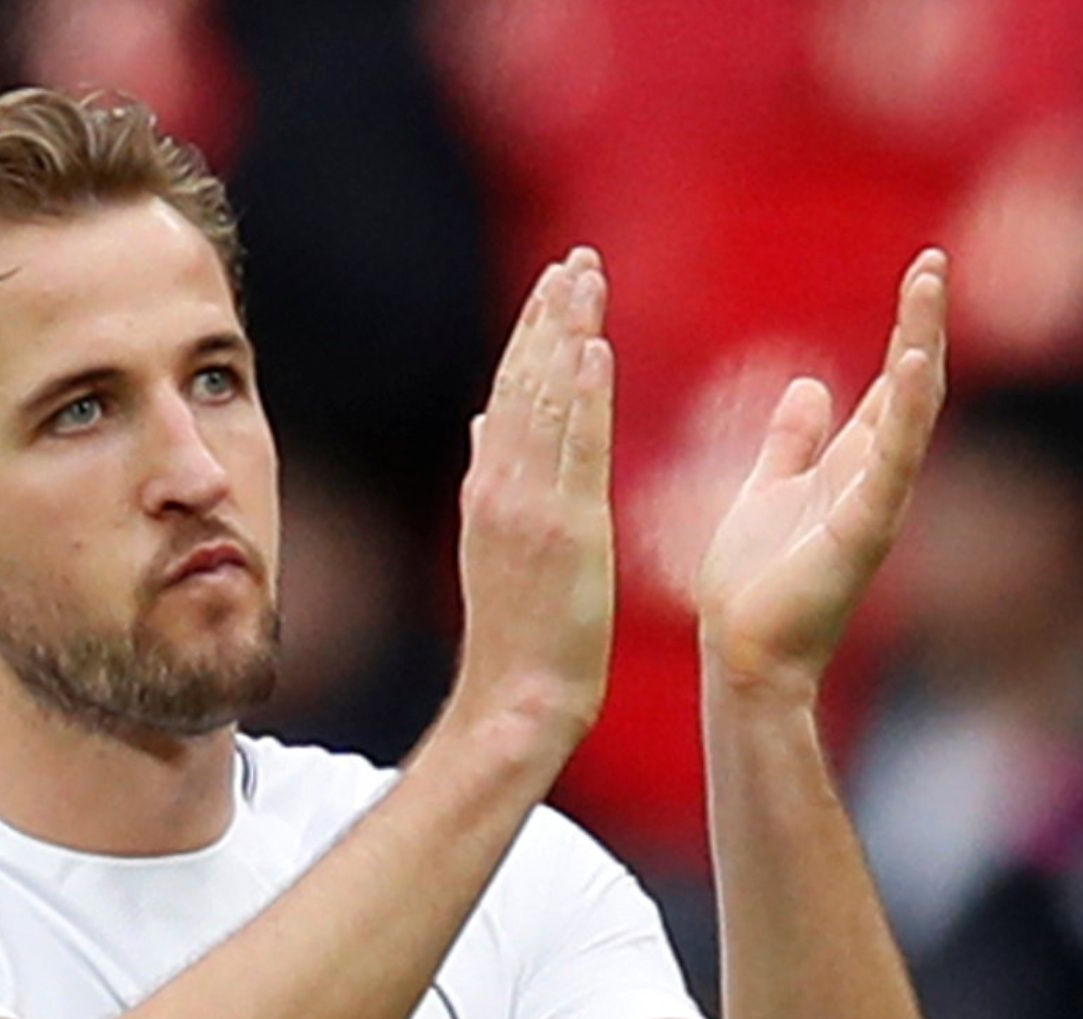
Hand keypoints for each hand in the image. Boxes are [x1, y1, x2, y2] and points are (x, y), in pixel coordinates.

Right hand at [444, 247, 616, 765]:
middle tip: (575, 258)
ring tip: (586, 279)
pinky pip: (577, 448)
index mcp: (489, 487)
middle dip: (549, 316)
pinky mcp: (567, 529)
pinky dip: (585, 395)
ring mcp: (531, 505)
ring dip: (568, 334)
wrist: (519, 697)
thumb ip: (490, 475)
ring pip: (549, 401)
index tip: (554, 282)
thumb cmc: (518, 633)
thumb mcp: (494, 543)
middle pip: (527, 382)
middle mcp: (503, 485)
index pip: (511, 392)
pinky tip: (596, 348)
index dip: (532, 334)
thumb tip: (486, 422)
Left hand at [694, 251, 948, 697]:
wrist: (744, 653)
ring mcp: (876, 502)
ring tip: (928, 286)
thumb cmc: (754, 583)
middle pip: (910, 386)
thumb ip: (792, 442)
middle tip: (933, 261)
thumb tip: (811, 384)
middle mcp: (874, 478)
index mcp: (849, 467)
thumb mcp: (768, 489)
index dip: (907, 329)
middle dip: (922, 322)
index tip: (923, 272)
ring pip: (911, 412)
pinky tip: (912, 361)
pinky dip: (904, 412)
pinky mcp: (864, 529)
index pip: (887, 384)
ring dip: (920, 346)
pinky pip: (892, 462)